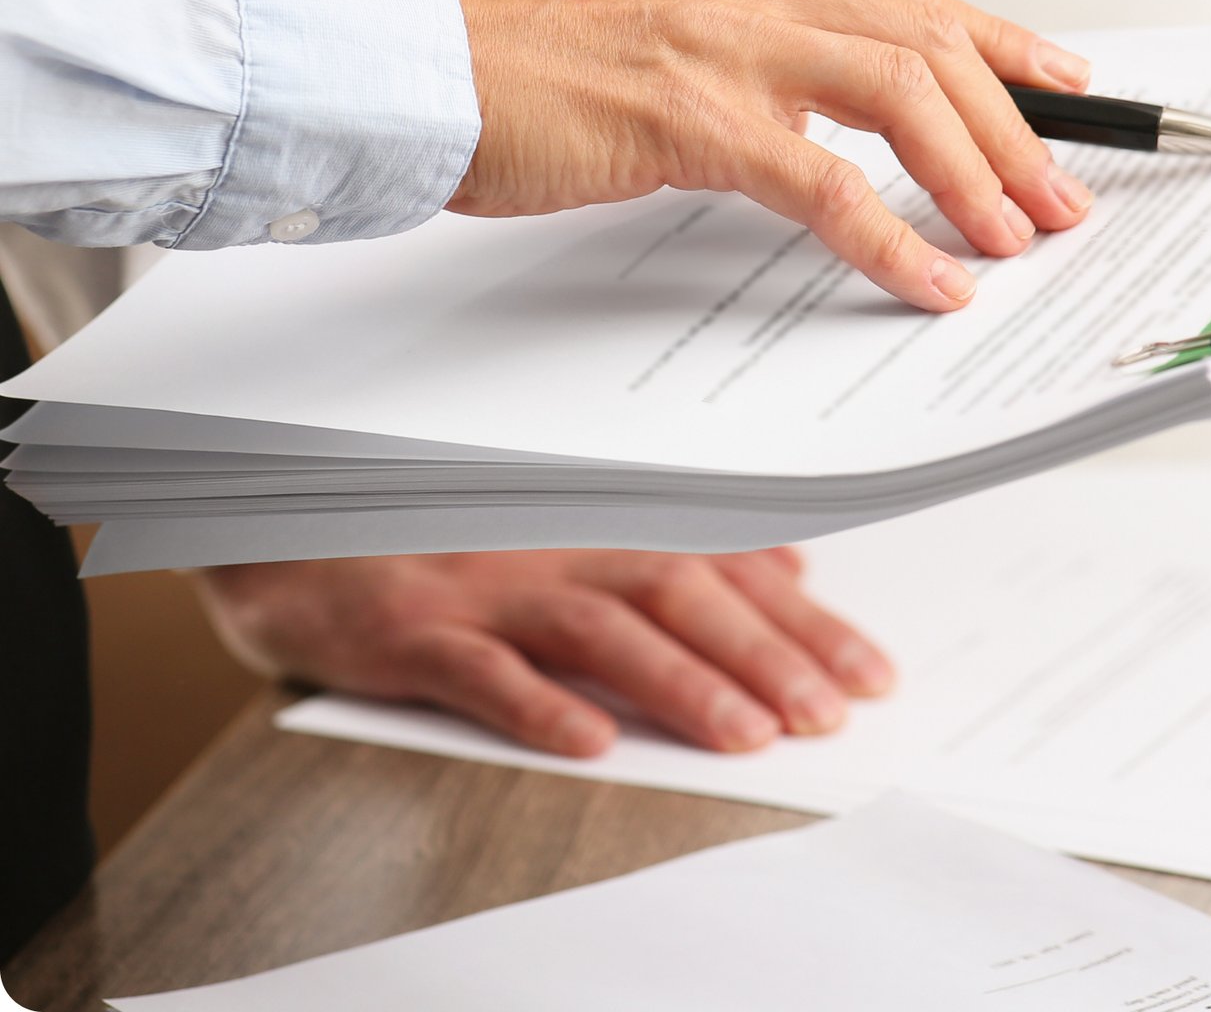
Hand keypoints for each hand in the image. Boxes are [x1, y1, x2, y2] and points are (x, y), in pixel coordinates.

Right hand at [197, 548, 894, 756]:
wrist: (297, 511)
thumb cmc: (450, 520)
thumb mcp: (576, 519)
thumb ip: (684, 544)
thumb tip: (789, 566)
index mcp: (607, 518)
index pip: (727, 571)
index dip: (803, 623)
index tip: (868, 671)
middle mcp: (561, 542)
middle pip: (683, 595)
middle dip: (768, 656)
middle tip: (834, 713)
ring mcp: (487, 583)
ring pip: (601, 630)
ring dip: (682, 682)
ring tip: (750, 734)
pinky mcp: (412, 628)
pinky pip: (480, 670)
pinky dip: (537, 704)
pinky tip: (591, 744)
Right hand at [446, 0, 1093, 310]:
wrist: (398, 59)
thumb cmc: (505, 54)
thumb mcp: (642, 24)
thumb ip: (728, 46)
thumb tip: (801, 107)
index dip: (997, 39)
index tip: (1063, 78)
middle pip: (925, 39)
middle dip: (1013, 120)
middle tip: (1062, 193)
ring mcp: (718, 42)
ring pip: (898, 95)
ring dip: (976, 172)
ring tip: (1019, 238)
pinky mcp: (682, 115)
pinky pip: (822, 183)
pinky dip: (891, 236)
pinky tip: (929, 281)